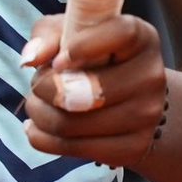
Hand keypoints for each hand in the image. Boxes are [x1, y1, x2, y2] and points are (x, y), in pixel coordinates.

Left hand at [21, 13, 167, 168]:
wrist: (135, 100)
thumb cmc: (96, 57)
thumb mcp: (74, 32)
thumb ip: (49, 35)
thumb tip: (31, 58)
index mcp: (142, 37)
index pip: (121, 34)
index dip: (84, 46)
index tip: (56, 61)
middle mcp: (151, 74)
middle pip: (89, 90)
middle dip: (46, 88)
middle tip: (36, 84)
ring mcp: (147, 114)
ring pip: (75, 124)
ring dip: (40, 114)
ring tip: (35, 105)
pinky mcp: (134, 147)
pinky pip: (75, 149)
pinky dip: (44, 139)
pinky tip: (38, 128)